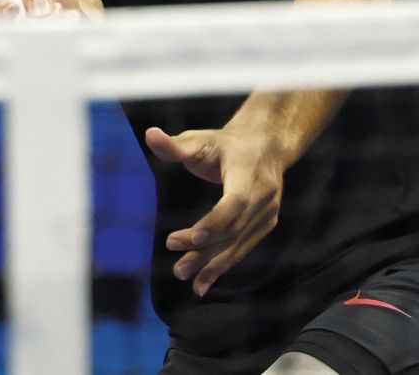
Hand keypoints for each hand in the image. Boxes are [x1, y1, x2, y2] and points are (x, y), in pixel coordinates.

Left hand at [145, 124, 285, 296]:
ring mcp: (268, 212)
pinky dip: (223, 265)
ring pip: (239, 242)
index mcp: (249, 170)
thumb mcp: (200, 139)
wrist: (265, 145)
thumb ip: (175, 145)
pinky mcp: (266, 224)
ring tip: (186, 278)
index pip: (236, 202)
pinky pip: (243, 247)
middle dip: (206, 249)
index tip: (193, 237)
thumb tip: (149, 134)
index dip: (217, 221)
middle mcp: (264, 194)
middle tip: (177, 267)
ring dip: (213, 264)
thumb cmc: (224, 143)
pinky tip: (203, 283)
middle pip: (234, 228)